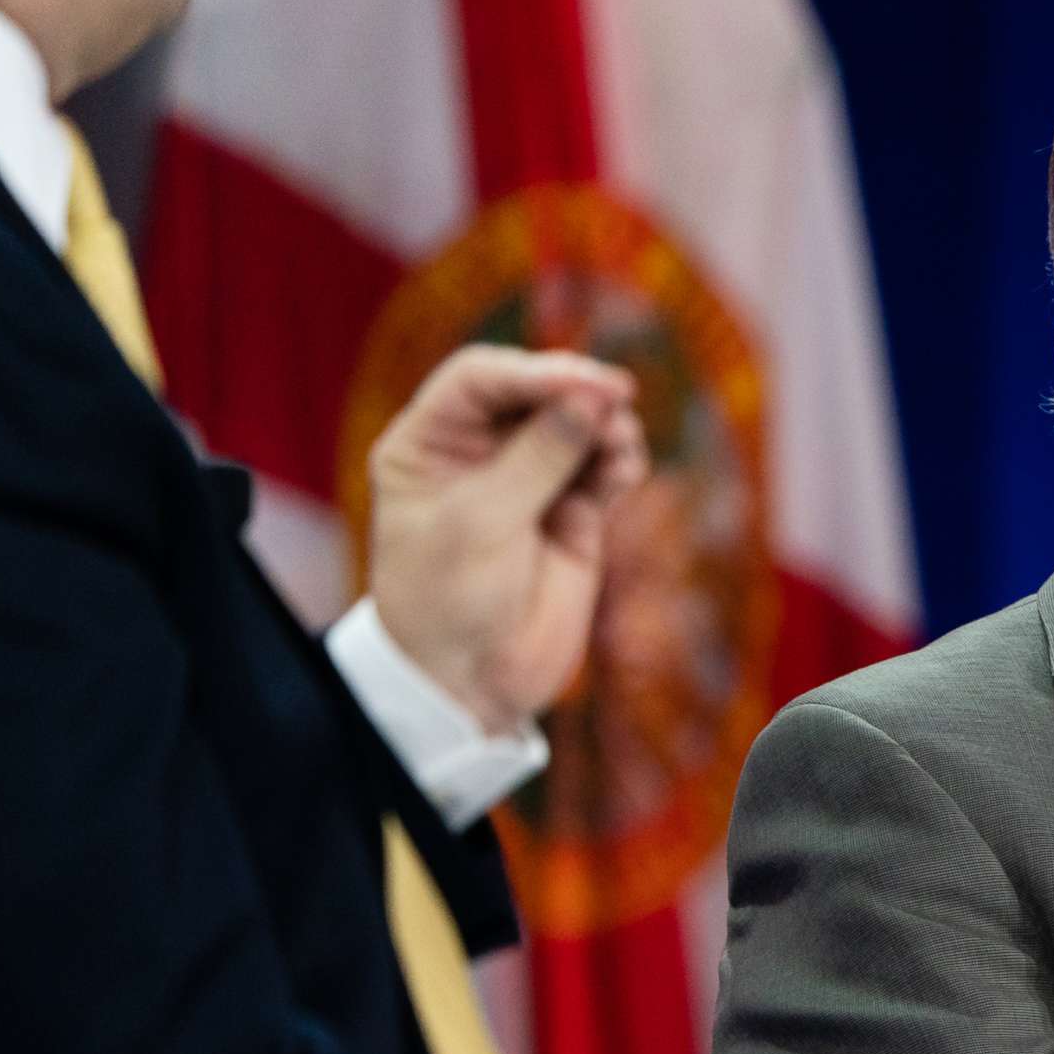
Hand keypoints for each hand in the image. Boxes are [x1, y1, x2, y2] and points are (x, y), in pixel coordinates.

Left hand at [366, 345, 649, 732]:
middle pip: (534, 394)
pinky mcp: (570, 516)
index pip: (479, 378)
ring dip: (604, 427)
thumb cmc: (448, 600)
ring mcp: (527, 484)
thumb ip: (538, 456)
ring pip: (576, 428)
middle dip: (576, 393)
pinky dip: (619, 462)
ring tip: (622, 447)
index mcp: (428, 443)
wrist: (470, 684)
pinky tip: (625, 471)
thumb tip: (592, 398)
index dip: (532, 370)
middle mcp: (477, 454)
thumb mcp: (482, 521)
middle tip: (617, 397)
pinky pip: (601, 470)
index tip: (583, 381)